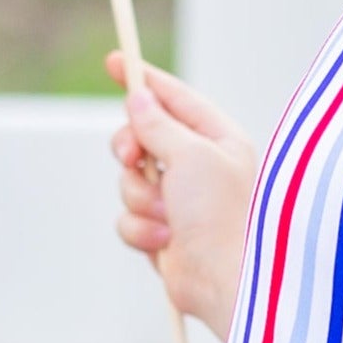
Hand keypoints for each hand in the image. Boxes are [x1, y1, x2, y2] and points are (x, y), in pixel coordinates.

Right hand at [107, 49, 256, 342]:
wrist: (228, 282)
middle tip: (132, 156)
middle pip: (142, 138)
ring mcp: (179, 201)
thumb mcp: (191, 155)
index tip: (114, 61)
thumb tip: (139, 100)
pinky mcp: (163, 233)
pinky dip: (140, 229)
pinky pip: (128, 218)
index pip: (175, 99)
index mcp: (218, 139)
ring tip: (167, 217)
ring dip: (140, 198)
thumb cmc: (223, 214)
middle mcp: (199, 167)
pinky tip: (165, 243)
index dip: (144, 80)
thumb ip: (160, 126)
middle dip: (131, 148)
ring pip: (130, 181)